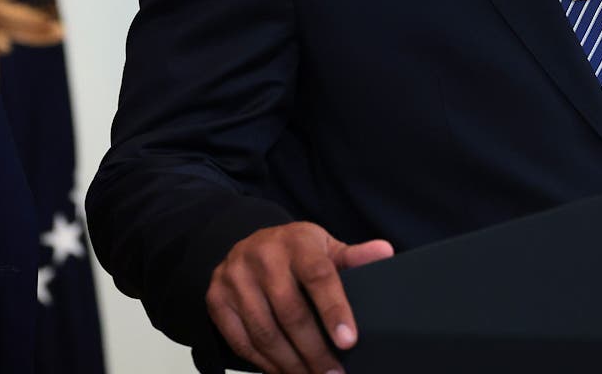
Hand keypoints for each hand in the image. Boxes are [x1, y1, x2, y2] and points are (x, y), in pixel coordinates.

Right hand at [206, 222, 394, 373]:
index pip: (318, 275)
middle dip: (314, 350)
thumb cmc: (296, 253)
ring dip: (291, 363)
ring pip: (265, 332)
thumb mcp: (324, 248)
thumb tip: (385, 252)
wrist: (247, 245)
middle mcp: (261, 256)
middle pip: (290, 311)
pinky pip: (241, 341)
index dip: (334, 309)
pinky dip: (265, 363)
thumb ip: (353, 257)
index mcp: (296, 241)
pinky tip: (285, 372)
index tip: (349, 342)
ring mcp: (234, 277)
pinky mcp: (216, 299)